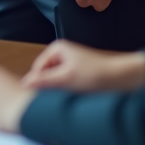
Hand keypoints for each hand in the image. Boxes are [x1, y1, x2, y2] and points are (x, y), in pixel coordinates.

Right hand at [23, 40, 144, 91]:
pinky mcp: (77, 72)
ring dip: (59, 88)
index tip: (43, 95)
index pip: (36, 69)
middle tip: (58, 95)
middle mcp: (62, 53)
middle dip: (49, 86)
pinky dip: (66, 89)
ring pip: (54, 79)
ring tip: (68, 93)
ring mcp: (69, 62)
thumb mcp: (66, 78)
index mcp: (56, 48)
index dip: (39, 83)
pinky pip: (64, 82)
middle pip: (45, 74)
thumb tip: (25, 84)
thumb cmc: (95, 74)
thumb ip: (44, 81)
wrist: (120, 77)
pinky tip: (74, 94)